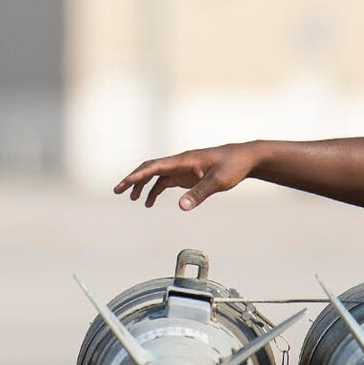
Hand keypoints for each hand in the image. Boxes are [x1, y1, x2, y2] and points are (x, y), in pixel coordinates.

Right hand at [114, 144, 257, 209]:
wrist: (246, 158)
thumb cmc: (233, 166)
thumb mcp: (218, 181)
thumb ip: (199, 193)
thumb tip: (181, 206)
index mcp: (184, 160)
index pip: (155, 166)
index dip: (138, 175)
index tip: (124, 184)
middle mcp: (180, 162)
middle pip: (150, 168)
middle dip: (133, 179)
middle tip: (118, 190)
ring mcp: (183, 168)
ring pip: (156, 175)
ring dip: (143, 186)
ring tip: (133, 199)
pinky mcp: (188, 174)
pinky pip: (165, 181)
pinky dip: (155, 190)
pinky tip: (149, 202)